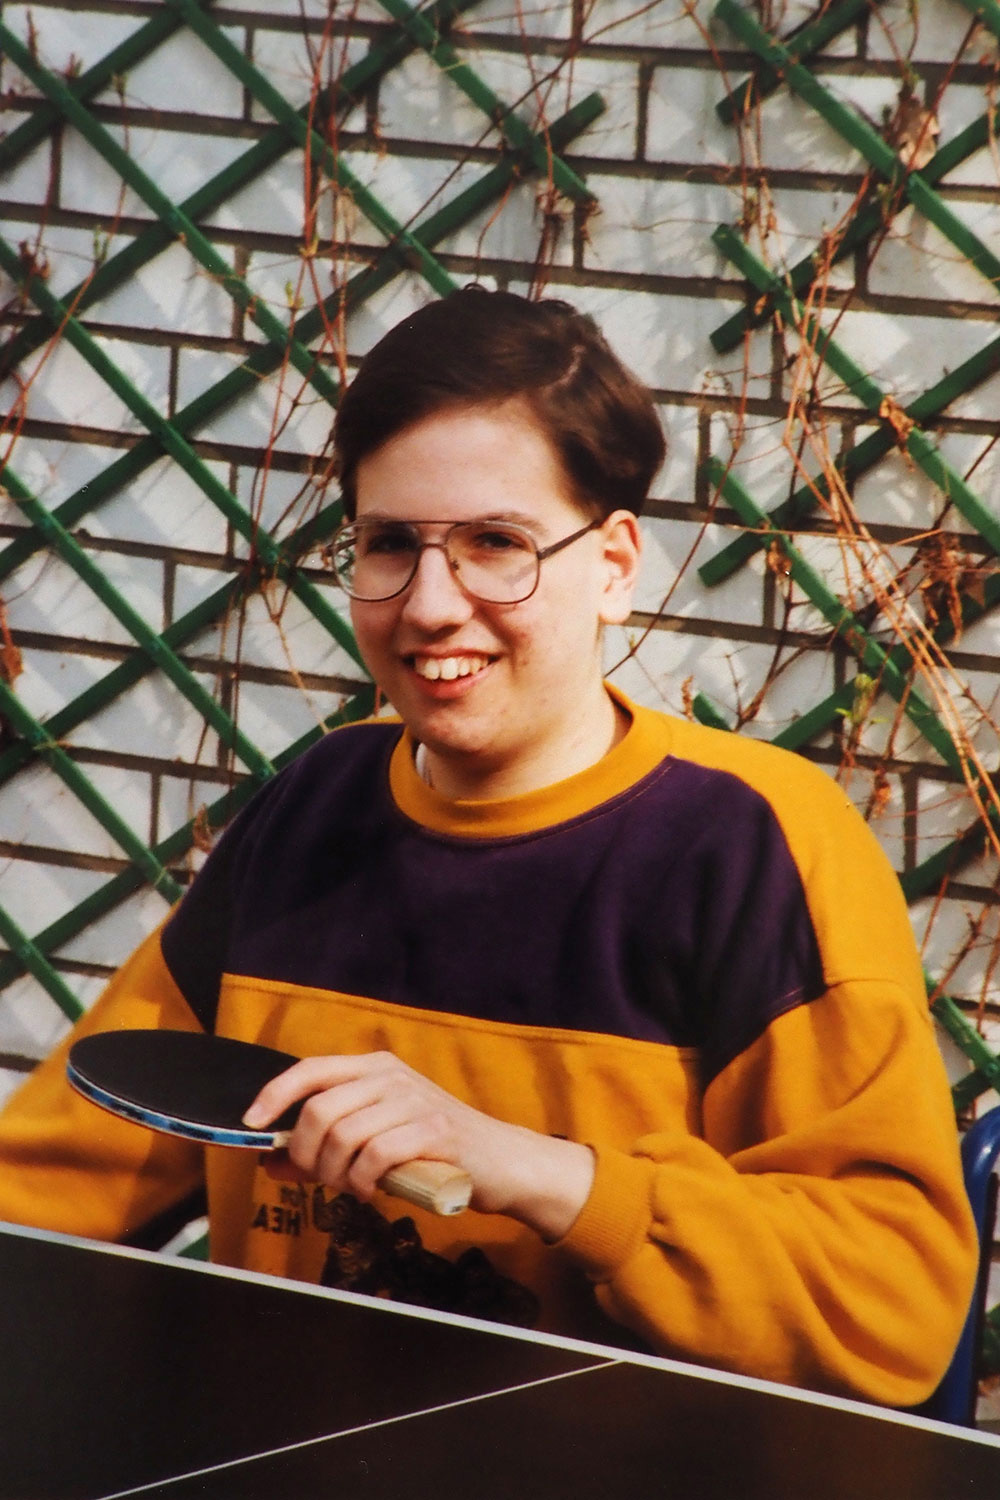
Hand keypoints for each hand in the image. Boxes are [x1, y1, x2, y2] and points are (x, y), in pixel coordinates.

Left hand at [242, 1050, 593, 1241]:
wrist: (501, 1161)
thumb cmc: (432, 1151)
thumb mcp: (375, 1140)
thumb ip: (325, 1148)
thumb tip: (270, 1160)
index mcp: (375, 1068)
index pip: (310, 1070)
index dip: (274, 1095)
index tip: (251, 1124)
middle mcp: (392, 1075)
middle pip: (319, 1111)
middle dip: (308, 1155)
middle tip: (323, 1178)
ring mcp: (414, 1100)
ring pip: (343, 1136)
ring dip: (337, 1174)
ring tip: (353, 1187)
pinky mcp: (435, 1130)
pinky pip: (376, 1156)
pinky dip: (365, 1182)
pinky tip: (375, 1191)